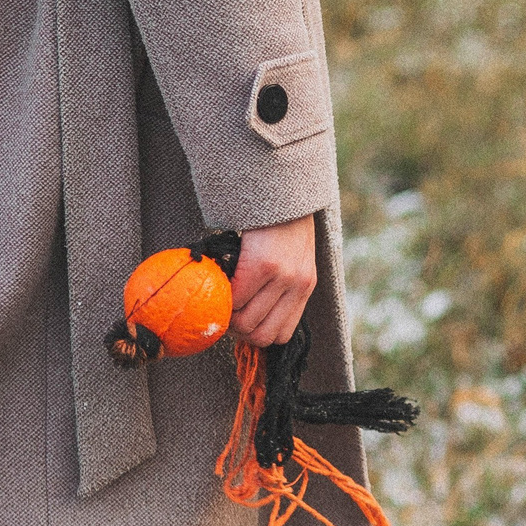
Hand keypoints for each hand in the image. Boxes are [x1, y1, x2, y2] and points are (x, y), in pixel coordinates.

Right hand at [229, 213, 317, 346]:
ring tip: (220, 298)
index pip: (280, 335)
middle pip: (261, 336)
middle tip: (224, 312)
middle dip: (237, 331)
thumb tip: (247, 312)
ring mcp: (283, 277)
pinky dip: (224, 296)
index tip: (239, 319)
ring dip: (228, 316)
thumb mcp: (290, 258)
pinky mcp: (264, 265)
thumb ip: (277, 286)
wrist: (282, 188)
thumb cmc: (280, 223)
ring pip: (247, 323)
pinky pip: (237, 298)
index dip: (255, 333)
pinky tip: (220, 282)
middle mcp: (298, 286)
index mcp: (304, 288)